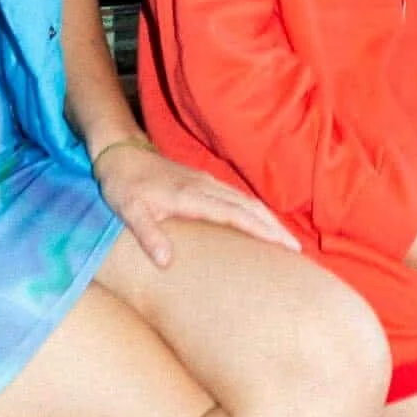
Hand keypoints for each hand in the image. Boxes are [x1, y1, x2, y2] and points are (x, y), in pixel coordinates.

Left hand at [93, 140, 299, 269]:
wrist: (120, 153)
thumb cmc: (123, 185)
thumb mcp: (129, 211)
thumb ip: (148, 235)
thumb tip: (166, 263)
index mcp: (191, 196)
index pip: (235, 214)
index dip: (261, 230)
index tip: (284, 245)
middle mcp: (204, 186)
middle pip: (248, 207)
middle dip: (274, 227)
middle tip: (296, 249)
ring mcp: (205, 182)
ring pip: (244, 201)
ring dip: (266, 219)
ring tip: (284, 240)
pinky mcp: (202, 182)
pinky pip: (235, 197)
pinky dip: (253, 211)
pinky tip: (258, 222)